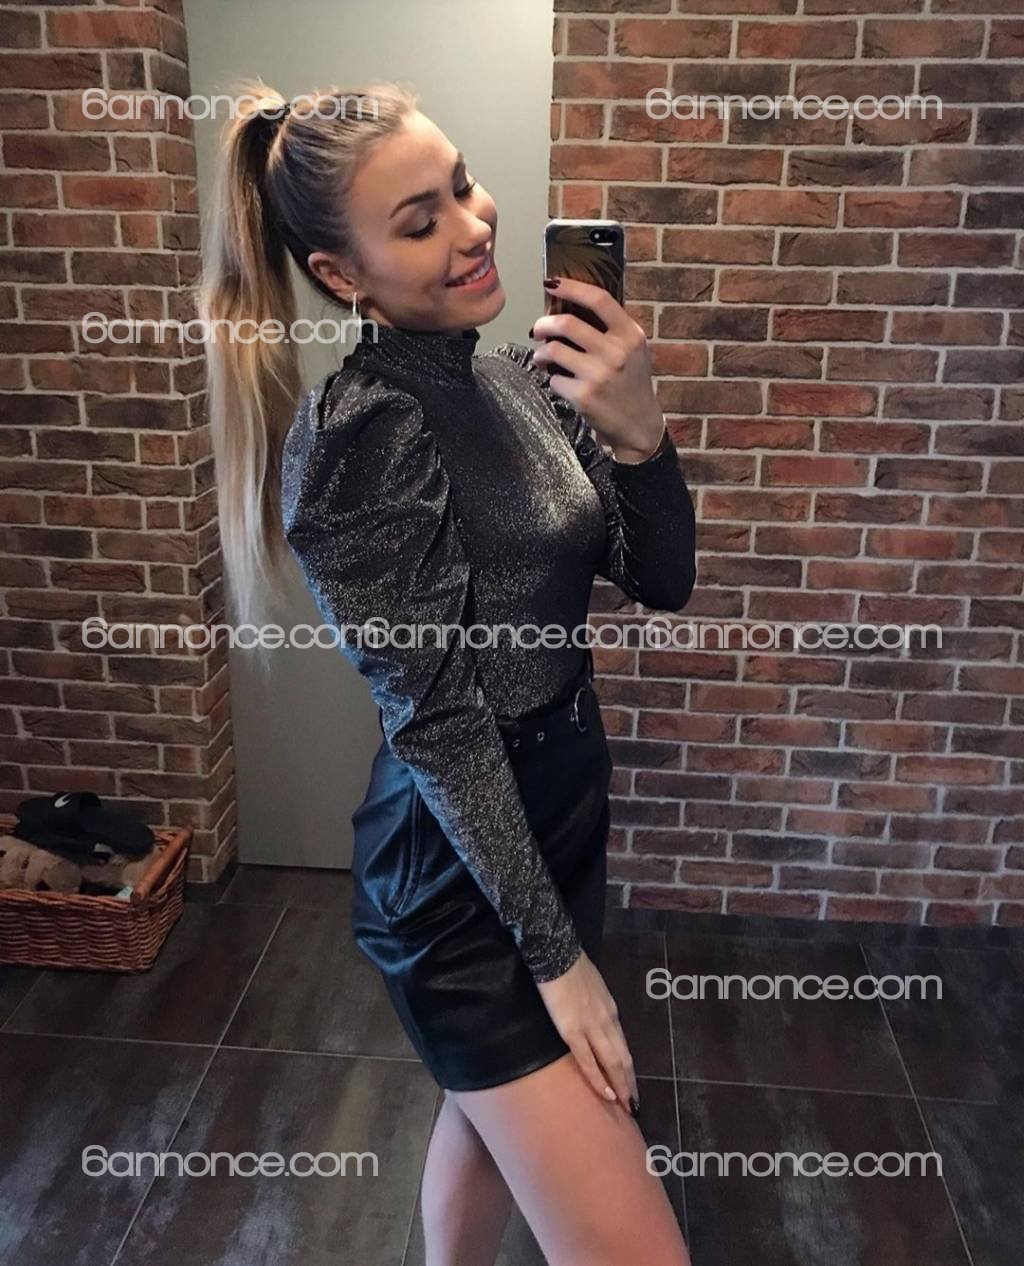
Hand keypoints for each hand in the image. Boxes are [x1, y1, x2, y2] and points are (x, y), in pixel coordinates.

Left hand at [530, 276, 665, 461]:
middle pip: (567, 323)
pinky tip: (560, 382)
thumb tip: (572, 304)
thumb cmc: (631, 383)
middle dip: (543, 324)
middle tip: (538, 329)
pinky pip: (554, 378)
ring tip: (543, 358)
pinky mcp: (583, 396)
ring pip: (553, 350)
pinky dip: (552, 379)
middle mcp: (616, 352)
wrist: (637, 425)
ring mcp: (599, 375)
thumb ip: (612, 328)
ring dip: (541, 353)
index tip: (553, 283)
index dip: (572, 287)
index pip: (599, 299)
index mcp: (630, 335)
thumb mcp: (634, 350)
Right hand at [535, 949, 638, 1114]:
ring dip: (621, 1087)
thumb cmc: (571, 968)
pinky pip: (588, 1061)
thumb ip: (596, 1005)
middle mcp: (607, 1022)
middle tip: (635, 1106)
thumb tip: (594, 1017)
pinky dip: (599, 1080)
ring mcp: (591, 1027)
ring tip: (627, 1106)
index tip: (631, 1085)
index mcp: (610, 1011)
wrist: (557, 955)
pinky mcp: (573, 1031)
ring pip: (612, 1063)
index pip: (623, 1046)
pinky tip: (607, 1094)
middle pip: (623, 1058)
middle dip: (630, 1083)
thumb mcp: (593, 987)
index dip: (628, 1068)